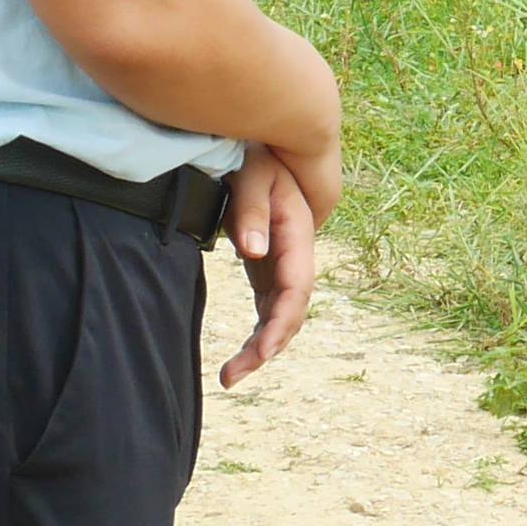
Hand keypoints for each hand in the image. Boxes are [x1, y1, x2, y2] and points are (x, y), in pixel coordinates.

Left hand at [217, 142, 326, 387]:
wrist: (266, 148)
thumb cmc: (257, 158)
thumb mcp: (253, 174)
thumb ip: (251, 210)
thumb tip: (252, 252)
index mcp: (297, 234)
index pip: (296, 288)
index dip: (282, 323)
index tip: (263, 351)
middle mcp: (296, 255)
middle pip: (291, 311)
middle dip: (267, 346)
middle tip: (232, 375)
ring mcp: (284, 264)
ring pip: (281, 315)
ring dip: (261, 348)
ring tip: (229, 376)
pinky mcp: (268, 269)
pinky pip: (269, 309)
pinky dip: (258, 335)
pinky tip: (239, 358)